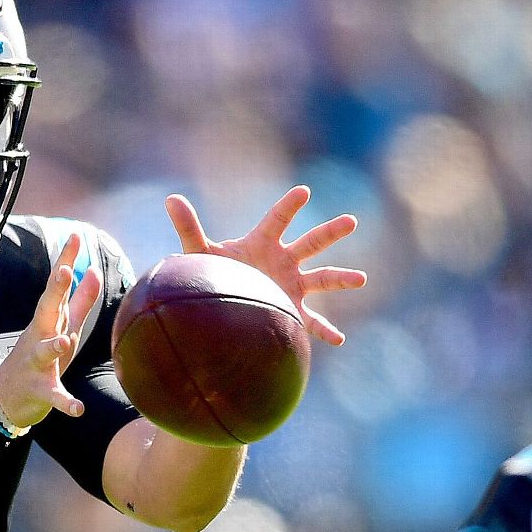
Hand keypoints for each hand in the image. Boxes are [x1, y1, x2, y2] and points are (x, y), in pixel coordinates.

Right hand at [0, 233, 100, 425]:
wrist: (7, 395)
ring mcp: (38, 362)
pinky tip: (78, 409)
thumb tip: (93, 270)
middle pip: (47, 309)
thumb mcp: (63, 325)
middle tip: (64, 270)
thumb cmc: (41, 355)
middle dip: (55, 291)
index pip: (58, 285)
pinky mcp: (41, 389)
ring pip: (46, 351)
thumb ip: (80, 299)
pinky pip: (54, 396)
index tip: (76, 234)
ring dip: (55, 345)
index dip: (67, 260)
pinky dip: (65, 402)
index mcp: (49, 319)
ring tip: (65, 340)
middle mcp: (40, 336)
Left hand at [165, 186, 366, 345]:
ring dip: (340, 278)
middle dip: (330, 232)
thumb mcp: (199, 252)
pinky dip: (325, 331)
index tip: (304, 192)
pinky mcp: (292, 309)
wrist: (218, 302)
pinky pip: (312, 321)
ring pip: (322, 278)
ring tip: (361, 278)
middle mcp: (282, 260)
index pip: (278, 220)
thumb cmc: (211, 272)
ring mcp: (291, 284)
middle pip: (311, 243)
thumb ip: (189, 227)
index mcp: (262, 243)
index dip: (289, 207)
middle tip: (351, 221)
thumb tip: (171, 198)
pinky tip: (339, 340)